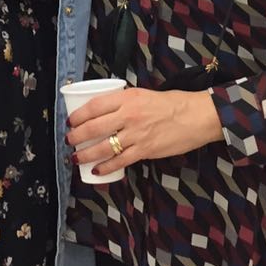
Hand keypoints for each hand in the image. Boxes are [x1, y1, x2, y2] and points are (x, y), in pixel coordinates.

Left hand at [66, 86, 223, 177]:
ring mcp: (136, 135)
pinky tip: (97, 171)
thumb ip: (124, 102)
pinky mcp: (145, 151)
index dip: (78, 115)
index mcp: (127, 98)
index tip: (70, 121)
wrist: (196, 116)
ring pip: (103, 147)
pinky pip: (120, 161)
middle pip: (93, 128)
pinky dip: (106, 167)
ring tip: (76, 158)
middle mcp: (129, 115)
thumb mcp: (143, 94)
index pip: (94, 106)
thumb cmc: (171, 103)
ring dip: (85, 154)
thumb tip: (104, 111)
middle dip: (76, 137)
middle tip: (69, 141)